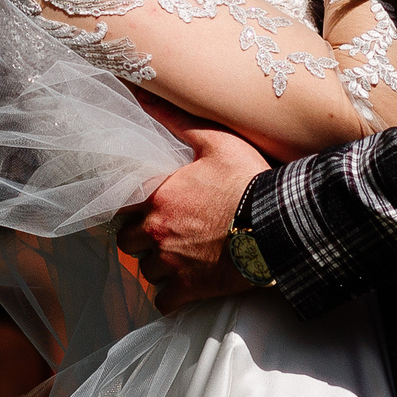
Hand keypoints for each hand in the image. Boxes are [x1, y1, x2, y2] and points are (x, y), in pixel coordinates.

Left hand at [118, 96, 268, 312]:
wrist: (277, 227)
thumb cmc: (248, 182)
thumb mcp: (216, 141)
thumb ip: (175, 120)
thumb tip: (142, 94)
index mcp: (158, 196)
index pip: (119, 206)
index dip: (129, 208)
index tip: (141, 208)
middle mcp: (156, 232)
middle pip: (126, 242)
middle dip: (139, 239)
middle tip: (159, 234)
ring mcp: (172, 264)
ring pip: (145, 272)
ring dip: (156, 266)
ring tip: (174, 258)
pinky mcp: (190, 290)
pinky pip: (163, 302)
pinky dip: (169, 298)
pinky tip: (180, 289)